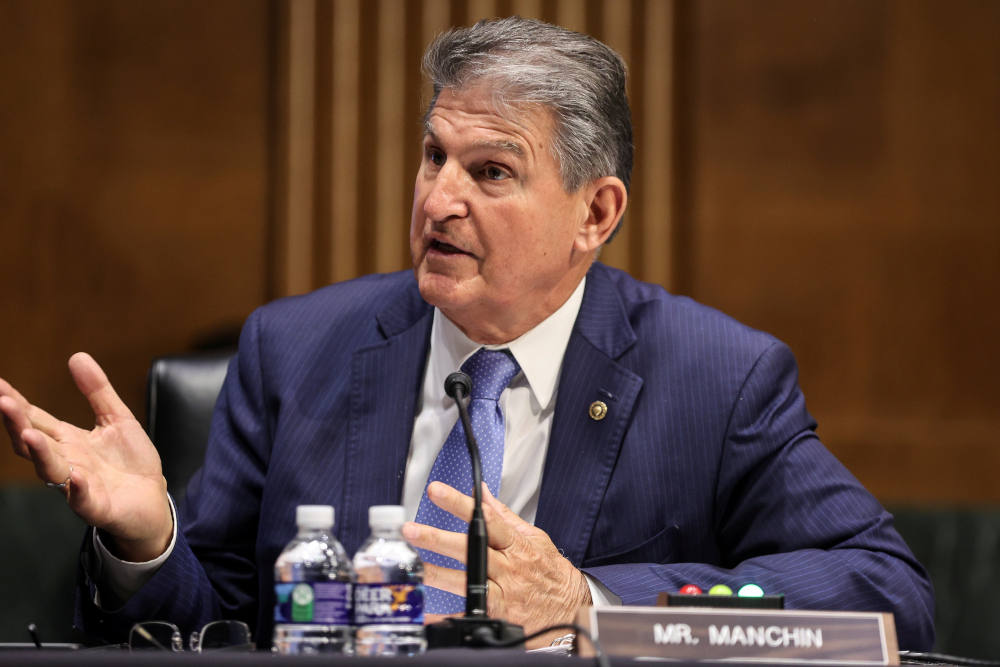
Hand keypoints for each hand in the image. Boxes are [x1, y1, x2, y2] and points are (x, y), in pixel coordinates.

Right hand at [0, 352, 171, 560]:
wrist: (152, 500)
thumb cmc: (130, 462)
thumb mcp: (117, 419)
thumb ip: (97, 391)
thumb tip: (76, 355)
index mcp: (68, 440)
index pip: (35, 418)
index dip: (16, 402)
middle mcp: (66, 462)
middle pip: (33, 442)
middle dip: (17, 423)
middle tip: (3, 401)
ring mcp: (77, 485)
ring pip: (51, 470)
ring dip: (40, 452)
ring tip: (29, 433)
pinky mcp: (96, 506)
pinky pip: (82, 499)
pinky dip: (76, 488)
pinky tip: (75, 476)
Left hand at [402, 481, 591, 646]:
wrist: (570, 608)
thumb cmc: (550, 572)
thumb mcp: (534, 538)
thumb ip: (504, 515)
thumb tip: (482, 492)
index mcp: (516, 544)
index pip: (485, 518)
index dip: (460, 504)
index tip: (437, 491)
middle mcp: (508, 567)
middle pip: (469, 549)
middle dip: (438, 539)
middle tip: (411, 530)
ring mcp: (503, 592)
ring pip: (465, 581)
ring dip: (436, 574)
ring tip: (412, 567)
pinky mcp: (498, 614)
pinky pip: (468, 615)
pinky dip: (446, 617)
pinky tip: (425, 613)